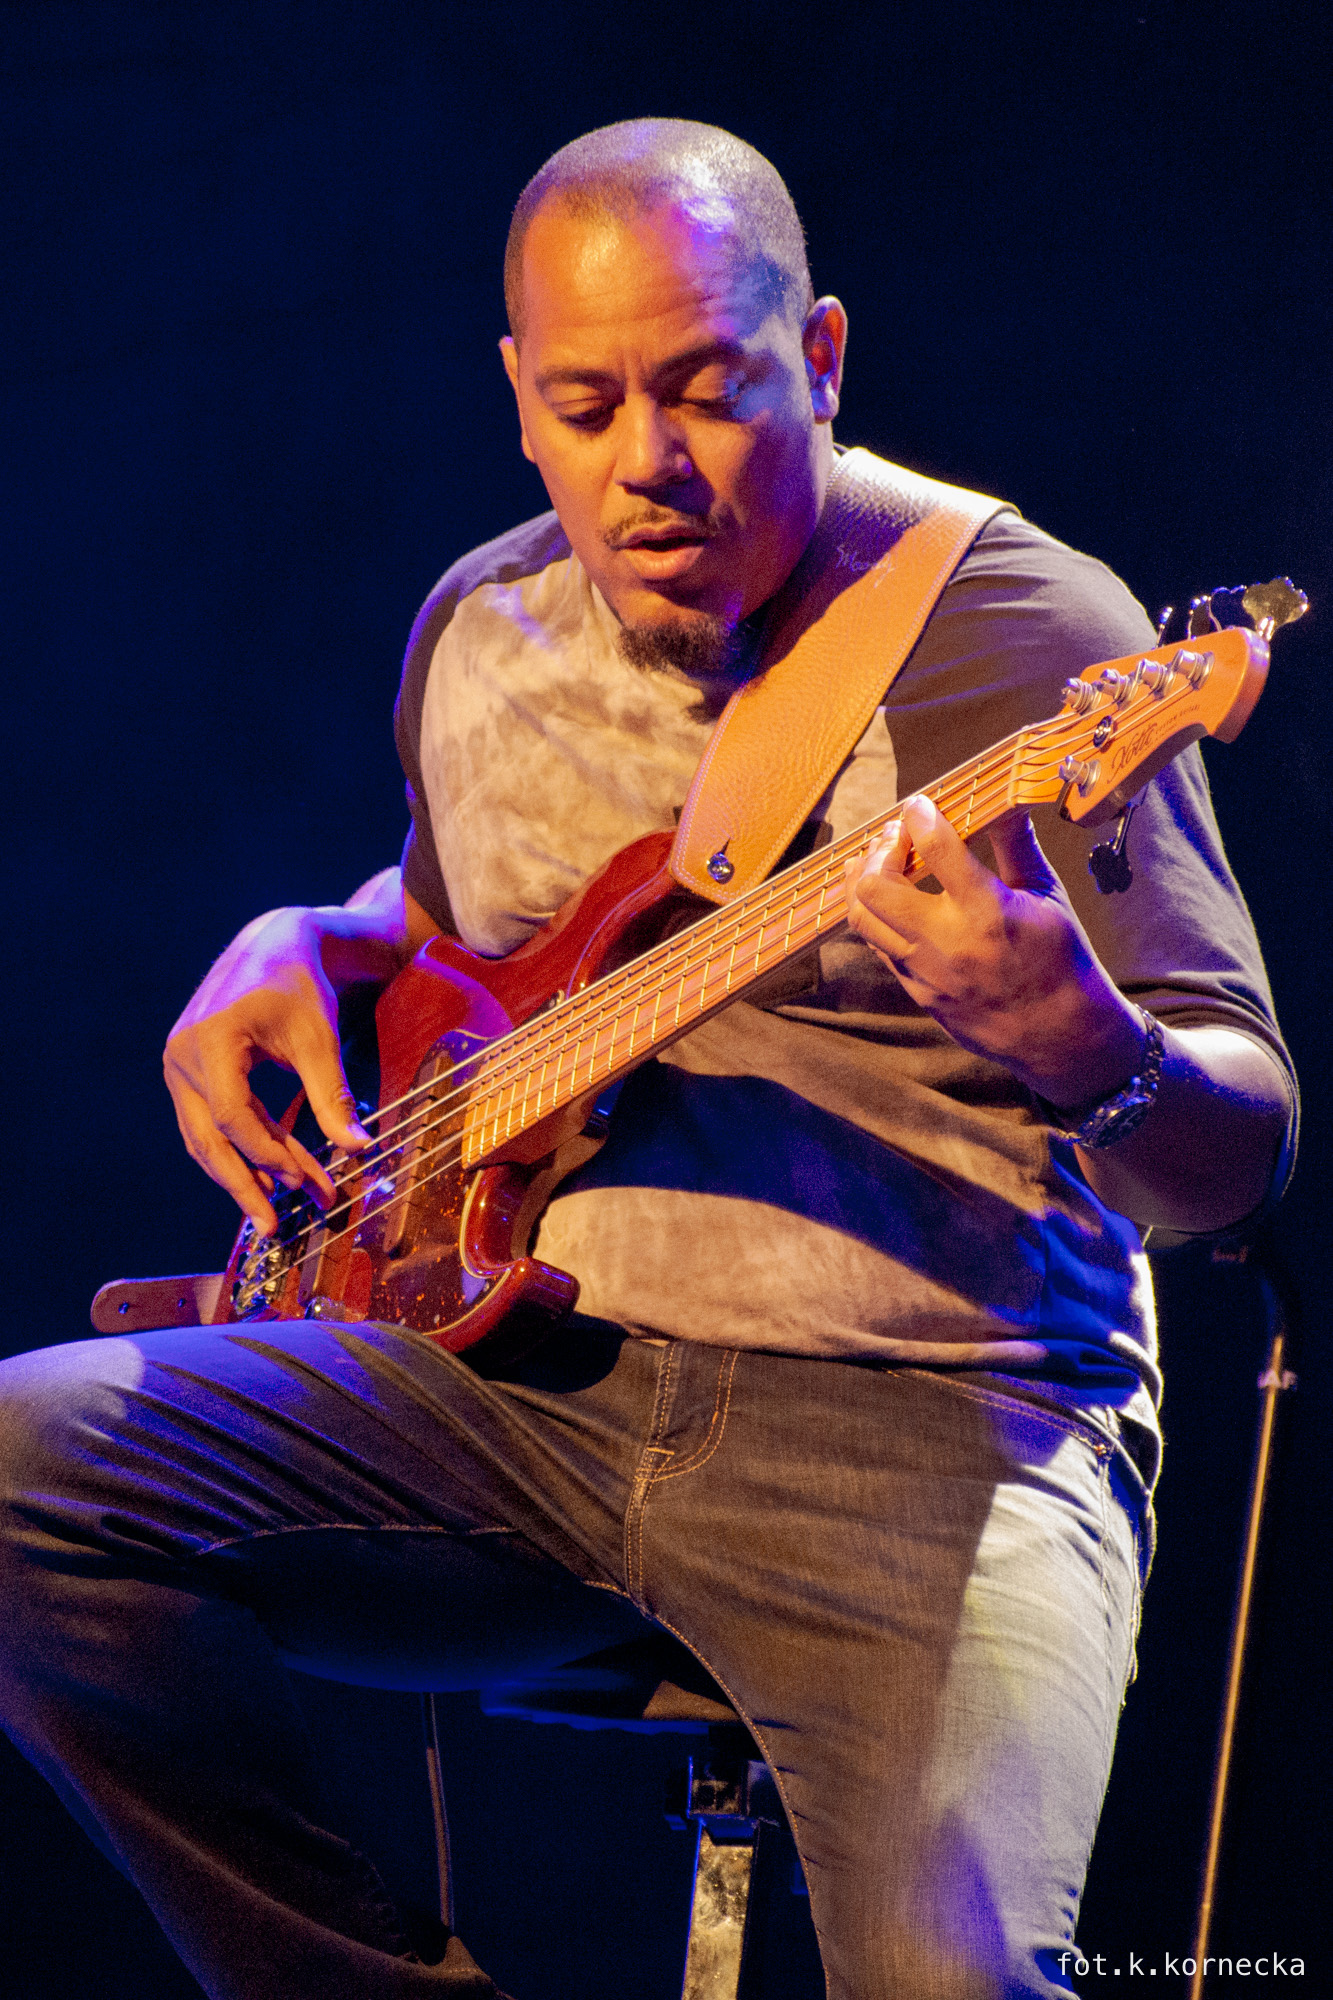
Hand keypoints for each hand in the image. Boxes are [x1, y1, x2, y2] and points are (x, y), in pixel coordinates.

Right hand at [164, 908, 376, 1236]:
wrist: (274, 947)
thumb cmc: (299, 987)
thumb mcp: (320, 1040)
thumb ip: (333, 1096)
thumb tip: (359, 1150)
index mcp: (211, 1041)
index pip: (235, 1116)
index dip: (270, 1154)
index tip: (306, 1181)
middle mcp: (183, 1056)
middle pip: (208, 1138)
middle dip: (244, 1185)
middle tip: (274, 1227)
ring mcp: (179, 1066)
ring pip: (203, 1138)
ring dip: (239, 1176)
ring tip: (271, 1214)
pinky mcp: (188, 1074)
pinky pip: (207, 1124)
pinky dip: (235, 1152)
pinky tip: (264, 1180)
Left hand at [843, 794, 1143, 1105]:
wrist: (1057, 1034)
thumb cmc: (1060, 958)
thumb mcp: (1047, 895)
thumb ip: (1018, 845)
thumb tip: (1004, 800)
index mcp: (989, 911)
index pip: (936, 849)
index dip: (919, 816)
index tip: (918, 804)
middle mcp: (949, 942)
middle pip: (876, 886)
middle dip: (880, 851)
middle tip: (897, 837)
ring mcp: (926, 972)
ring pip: (863, 918)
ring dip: (864, 882)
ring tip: (880, 862)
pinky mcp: (917, 992)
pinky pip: (878, 946)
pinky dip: (877, 916)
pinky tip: (890, 900)